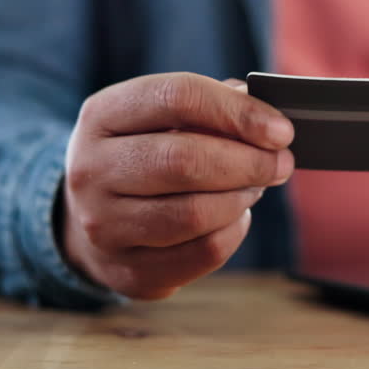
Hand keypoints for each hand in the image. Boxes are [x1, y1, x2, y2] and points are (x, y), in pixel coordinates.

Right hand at [61, 73, 294, 299]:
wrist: (87, 217)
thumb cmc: (141, 155)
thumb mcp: (157, 118)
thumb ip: (209, 107)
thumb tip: (266, 118)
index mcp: (101, 115)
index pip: (176, 98)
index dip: (237, 112)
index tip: (281, 130)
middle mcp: (91, 169)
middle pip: (185, 160)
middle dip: (248, 161)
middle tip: (280, 162)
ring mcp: (103, 225)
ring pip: (195, 213)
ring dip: (241, 198)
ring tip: (255, 186)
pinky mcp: (126, 270)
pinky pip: (202, 253)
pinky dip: (233, 232)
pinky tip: (234, 216)